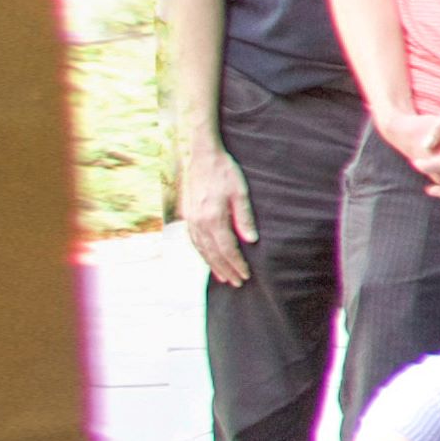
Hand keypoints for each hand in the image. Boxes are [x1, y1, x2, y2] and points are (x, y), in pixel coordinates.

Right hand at [177, 149, 254, 287]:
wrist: (202, 157)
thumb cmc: (225, 172)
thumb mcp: (240, 193)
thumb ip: (244, 218)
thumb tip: (251, 241)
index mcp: (213, 218)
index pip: (226, 249)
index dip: (236, 264)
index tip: (246, 275)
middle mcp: (199, 223)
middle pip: (213, 253)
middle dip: (226, 270)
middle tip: (238, 283)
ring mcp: (191, 220)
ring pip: (201, 250)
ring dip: (213, 265)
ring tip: (224, 278)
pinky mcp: (188, 216)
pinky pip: (194, 241)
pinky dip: (202, 254)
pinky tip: (209, 259)